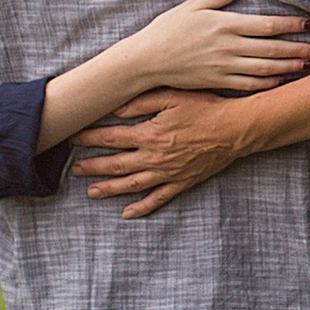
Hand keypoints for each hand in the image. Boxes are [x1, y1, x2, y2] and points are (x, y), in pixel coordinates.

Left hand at [73, 91, 257, 218]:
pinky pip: (158, 198)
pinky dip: (142, 207)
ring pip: (132, 185)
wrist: (236, 129)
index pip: (111, 138)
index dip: (90, 138)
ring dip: (109, 188)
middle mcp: (155, 157)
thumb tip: (116, 110)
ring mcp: (168, 173)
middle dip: (92, 166)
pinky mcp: (182, 182)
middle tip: (75, 169)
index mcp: (150, 134)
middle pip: (116, 164)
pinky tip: (127, 213)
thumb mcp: (172, 95)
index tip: (73, 138)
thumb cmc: (206, 107)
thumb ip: (142, 102)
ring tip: (91, 192)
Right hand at [130, 0, 309, 98]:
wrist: (146, 61)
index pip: (269, 25)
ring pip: (267, 70)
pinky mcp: (219, 83)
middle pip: (274, 50)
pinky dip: (270, 84)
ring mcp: (225, 68)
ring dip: (292, 68)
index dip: (296, 25)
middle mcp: (229, 47)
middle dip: (303, 50)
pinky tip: (285, 82)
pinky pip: (251, 85)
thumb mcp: (194, 4)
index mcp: (226, 24)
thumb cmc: (167, 29)